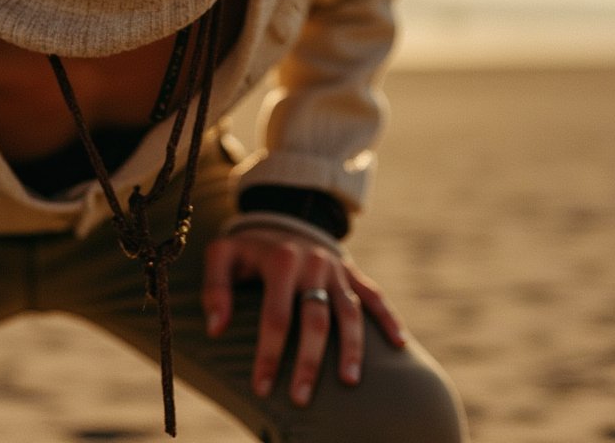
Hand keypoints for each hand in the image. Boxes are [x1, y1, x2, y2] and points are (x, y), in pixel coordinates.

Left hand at [201, 227, 404, 406]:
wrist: (282, 217)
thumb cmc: (248, 249)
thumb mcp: (222, 255)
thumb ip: (215, 287)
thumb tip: (217, 328)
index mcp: (280, 261)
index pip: (275, 316)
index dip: (268, 353)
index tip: (261, 387)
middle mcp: (313, 264)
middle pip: (315, 319)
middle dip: (308, 361)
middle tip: (300, 397)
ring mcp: (336, 269)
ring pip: (348, 311)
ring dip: (351, 347)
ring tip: (349, 382)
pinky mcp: (352, 272)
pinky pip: (374, 295)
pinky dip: (388, 317)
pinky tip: (400, 343)